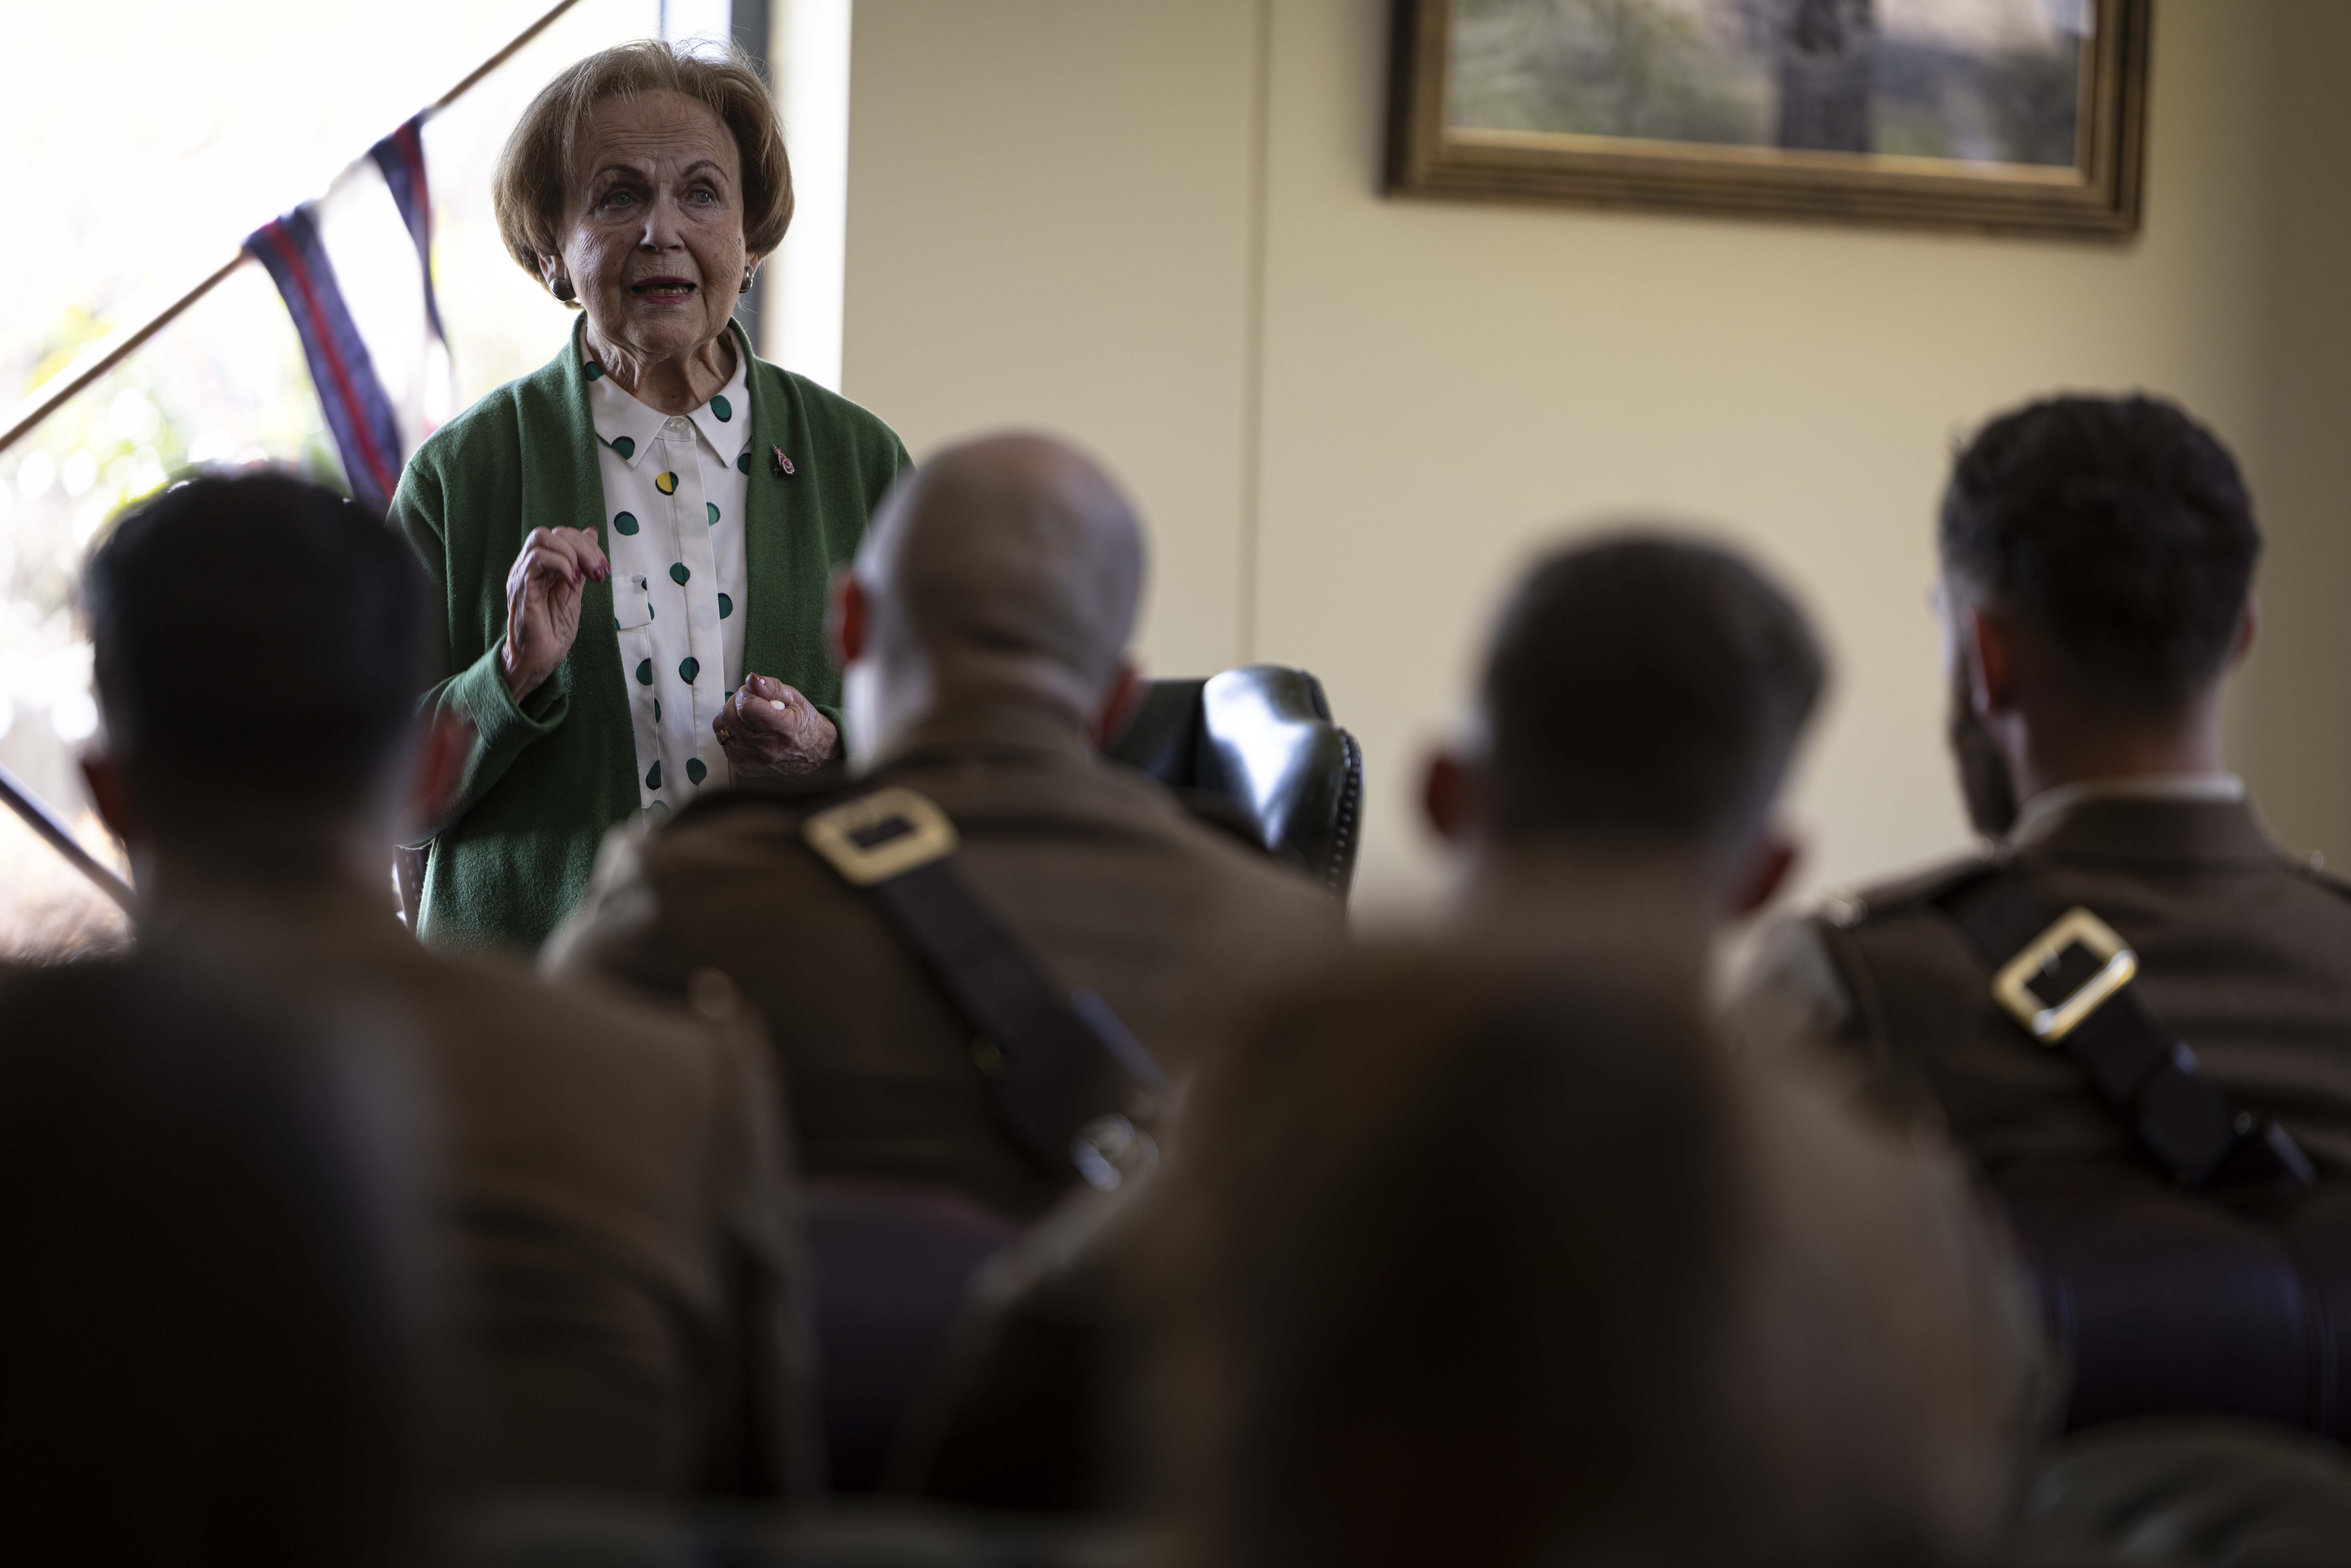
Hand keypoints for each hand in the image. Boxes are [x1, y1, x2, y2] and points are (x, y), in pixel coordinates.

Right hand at [501, 527, 608, 701]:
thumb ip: (580, 564)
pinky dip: (561, 565)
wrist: (540, 659)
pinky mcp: (521, 588)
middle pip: (552, 532)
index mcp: (542, 566)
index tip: (603, 568)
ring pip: (541, 538)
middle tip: (598, 572)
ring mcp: (522, 575)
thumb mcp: (574, 591)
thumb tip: (591, 532)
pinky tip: (572, 583)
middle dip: (582, 547)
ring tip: (583, 578)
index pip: (561, 534)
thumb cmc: (554, 630)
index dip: (586, 544)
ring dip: (571, 554)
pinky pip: (537, 559)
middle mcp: (528, 566)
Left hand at [716, 673, 838, 778]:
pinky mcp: (744, 767)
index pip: (746, 706)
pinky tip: (749, 732)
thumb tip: (751, 679)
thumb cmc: (806, 725)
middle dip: (736, 703)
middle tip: (752, 703)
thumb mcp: (795, 699)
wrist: (815, 755)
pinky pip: (724, 743)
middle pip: (728, 716)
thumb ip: (772, 687)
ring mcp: (753, 761)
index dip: (746, 693)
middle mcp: (766, 749)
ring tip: (750, 718)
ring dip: (732, 718)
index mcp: (783, 729)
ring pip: (721, 729)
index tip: (754, 693)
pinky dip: (733, 733)